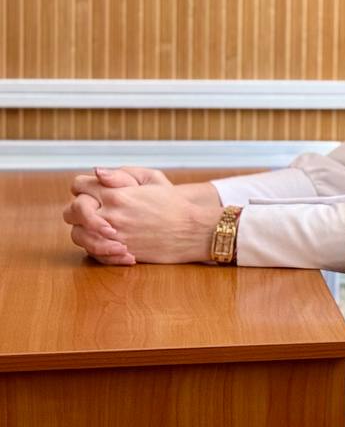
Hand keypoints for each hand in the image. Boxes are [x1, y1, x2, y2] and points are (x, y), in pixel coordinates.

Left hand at [66, 168, 222, 264]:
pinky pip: (92, 252)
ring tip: (99, 228)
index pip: (79, 185)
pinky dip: (97, 248)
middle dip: (78, 209)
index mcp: (116, 194)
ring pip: (77, 234)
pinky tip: (111, 242)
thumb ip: (120, 175)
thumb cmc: (174, 204)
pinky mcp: (118, 253)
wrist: (192, 230)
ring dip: (84, 230)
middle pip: (71, 211)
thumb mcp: (151, 180)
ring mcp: (112, 236)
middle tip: (91, 209)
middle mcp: (109, 215)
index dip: (83, 186)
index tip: (90, 189)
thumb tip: (96, 172)